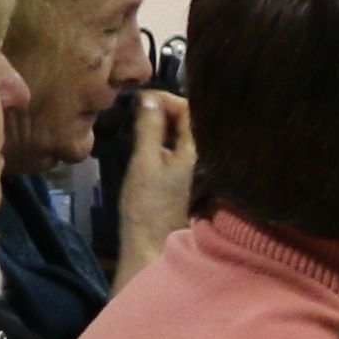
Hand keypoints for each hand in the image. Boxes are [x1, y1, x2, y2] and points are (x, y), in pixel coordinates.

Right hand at [108, 89, 193, 277]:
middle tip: (138, 104)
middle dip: (164, 107)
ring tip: (138, 115)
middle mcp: (201, 154)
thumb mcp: (144, 160)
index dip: (166, 98)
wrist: (149, 242)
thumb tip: (148, 97)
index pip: (190, 109)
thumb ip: (149, 127)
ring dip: (162, 121)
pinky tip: (145, 135)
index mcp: (197, 148)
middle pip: (188, 119)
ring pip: (181, 132)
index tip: (141, 97)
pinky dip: (161, 135)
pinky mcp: (181, 175)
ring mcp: (192, 165)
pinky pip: (175, 145)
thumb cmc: (147, 203)